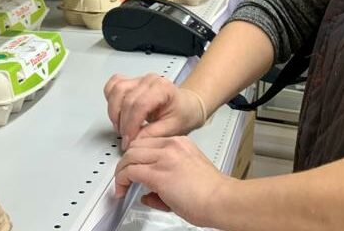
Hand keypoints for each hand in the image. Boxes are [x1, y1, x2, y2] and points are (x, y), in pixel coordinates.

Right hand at [103, 73, 206, 149]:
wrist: (187, 106)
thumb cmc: (183, 114)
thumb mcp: (174, 129)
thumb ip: (154, 135)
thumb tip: (135, 142)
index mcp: (163, 88)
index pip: (140, 104)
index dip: (131, 125)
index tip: (129, 141)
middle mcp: (149, 80)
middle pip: (126, 99)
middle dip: (123, 123)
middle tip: (127, 140)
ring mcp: (138, 79)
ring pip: (116, 91)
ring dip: (114, 112)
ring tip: (121, 128)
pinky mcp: (130, 83)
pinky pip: (112, 87)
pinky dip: (110, 100)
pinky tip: (117, 113)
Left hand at [114, 136, 233, 227]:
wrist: (222, 200)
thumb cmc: (212, 193)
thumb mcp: (190, 176)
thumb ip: (168, 178)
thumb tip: (149, 193)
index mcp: (180, 143)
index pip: (148, 142)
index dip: (137, 156)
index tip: (134, 167)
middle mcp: (171, 146)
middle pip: (135, 146)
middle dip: (125, 162)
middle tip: (124, 177)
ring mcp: (164, 158)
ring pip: (129, 156)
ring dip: (121, 171)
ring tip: (121, 184)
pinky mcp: (157, 174)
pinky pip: (130, 172)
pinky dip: (121, 181)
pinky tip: (122, 190)